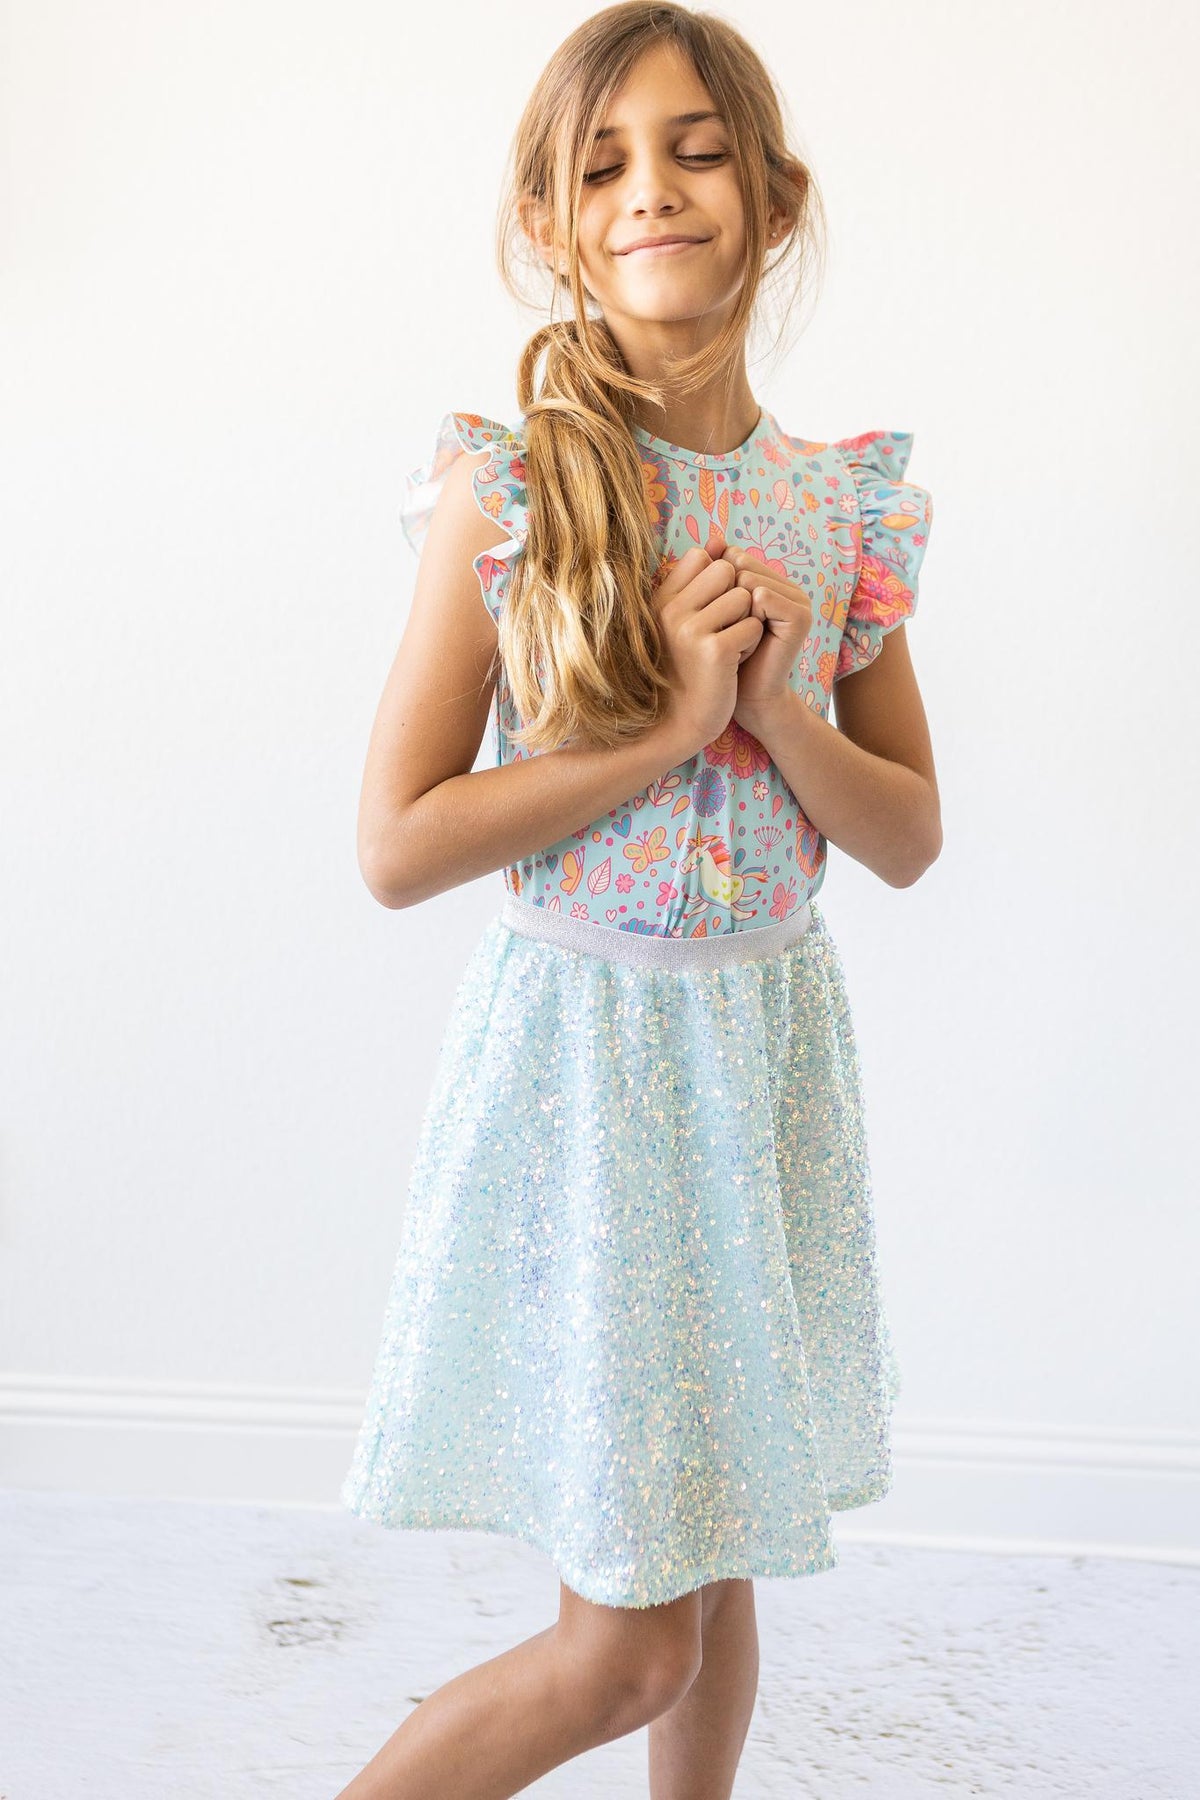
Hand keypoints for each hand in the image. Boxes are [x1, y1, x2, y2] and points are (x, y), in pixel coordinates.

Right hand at [649, 539, 762, 756]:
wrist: (680, 723)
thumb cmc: (686, 670)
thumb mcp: (683, 621)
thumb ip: (697, 580)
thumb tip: (718, 539)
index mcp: (660, 600)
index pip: (701, 557)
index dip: (719, 580)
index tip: (711, 613)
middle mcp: (669, 610)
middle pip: (726, 570)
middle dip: (737, 598)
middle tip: (724, 631)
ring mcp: (689, 629)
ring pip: (744, 597)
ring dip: (746, 622)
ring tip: (728, 649)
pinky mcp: (713, 650)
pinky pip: (753, 625)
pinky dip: (751, 644)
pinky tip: (733, 664)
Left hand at [707, 537, 811, 728]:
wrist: (741, 697)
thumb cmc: (724, 655)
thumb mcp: (715, 609)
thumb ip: (714, 573)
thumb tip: (713, 538)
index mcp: (769, 580)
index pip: (733, 556)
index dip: (716, 586)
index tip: (718, 619)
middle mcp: (787, 585)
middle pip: (740, 564)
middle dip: (724, 597)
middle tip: (728, 631)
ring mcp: (797, 599)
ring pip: (748, 579)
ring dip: (733, 611)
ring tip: (738, 637)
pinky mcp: (801, 616)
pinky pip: (762, 596)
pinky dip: (747, 618)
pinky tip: (749, 641)